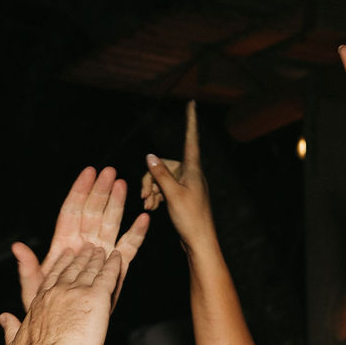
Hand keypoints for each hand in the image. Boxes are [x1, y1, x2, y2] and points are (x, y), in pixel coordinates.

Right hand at [1, 198, 146, 344]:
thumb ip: (10, 327)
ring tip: (104, 250)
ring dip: (98, 258)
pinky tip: (118, 258)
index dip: (59, 266)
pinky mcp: (96, 298)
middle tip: (87, 248)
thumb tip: (3, 318)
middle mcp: (58, 292)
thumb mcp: (13, 340)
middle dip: (80, 258)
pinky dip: (114, 266)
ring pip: (90, 269)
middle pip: (72, 269)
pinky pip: (108, 276)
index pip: (51, 278)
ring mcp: (77, 292)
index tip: (64, 256)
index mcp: (40, 302)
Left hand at [12, 166, 149, 312]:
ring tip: (123, 185)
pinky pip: (127, 248)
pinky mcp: (116, 269)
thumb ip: (28, 268)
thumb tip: (17, 248)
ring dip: (117, 205)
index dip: (79, 192)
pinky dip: (136, 234)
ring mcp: (100, 255)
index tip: (89, 173)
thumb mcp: (33, 289)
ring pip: (110, 224)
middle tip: (110, 172)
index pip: (72, 212)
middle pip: (93, 213)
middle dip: (101, 192)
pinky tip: (143, 220)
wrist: (63, 334)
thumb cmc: (45, 312)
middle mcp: (83, 246)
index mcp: (63, 246)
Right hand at [140, 102, 217, 254]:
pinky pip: (165, 188)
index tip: (192, 103)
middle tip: (145, 197)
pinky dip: (156, 196)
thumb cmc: (191, 218)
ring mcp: (186, 184)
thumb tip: (149, 156)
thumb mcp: (172, 194)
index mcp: (192, 168)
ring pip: (162, 177)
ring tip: (148, 205)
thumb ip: (160, 174)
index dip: (190, 120)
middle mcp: (191, 173)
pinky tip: (152, 208)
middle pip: (164, 163)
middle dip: (151, 177)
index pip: (190, 138)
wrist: (199, 241)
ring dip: (152, 189)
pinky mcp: (182, 196)